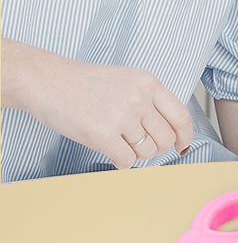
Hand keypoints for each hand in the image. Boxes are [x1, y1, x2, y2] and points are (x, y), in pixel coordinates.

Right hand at [3, 42, 192, 168]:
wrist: (48, 81)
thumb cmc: (84, 84)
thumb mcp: (126, 80)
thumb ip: (148, 101)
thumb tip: (169, 131)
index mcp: (148, 82)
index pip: (181, 115)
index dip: (185, 136)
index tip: (182, 146)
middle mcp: (139, 98)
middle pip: (166, 139)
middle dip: (155, 148)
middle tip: (136, 144)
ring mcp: (122, 116)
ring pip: (147, 152)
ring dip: (135, 153)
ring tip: (117, 140)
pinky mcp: (103, 135)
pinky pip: (127, 162)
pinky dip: (120, 162)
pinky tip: (109, 149)